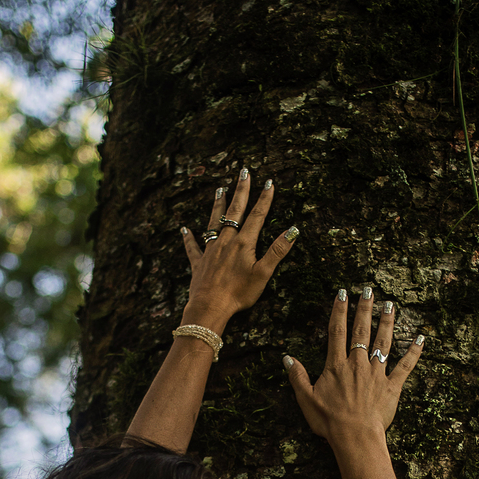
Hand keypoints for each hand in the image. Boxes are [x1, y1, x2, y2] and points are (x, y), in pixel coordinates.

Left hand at [180, 168, 297, 329]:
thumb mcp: (263, 273)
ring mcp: (210, 250)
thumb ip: (278, 251)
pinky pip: (193, 247)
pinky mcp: (199, 263)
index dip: (264, 199)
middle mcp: (226, 241)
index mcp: (243, 243)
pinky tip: (185, 229)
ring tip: (220, 189)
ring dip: (218, 206)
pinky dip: (189, 238)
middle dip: (241, 191)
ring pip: (214, 222)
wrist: (210, 307)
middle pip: (234, 211)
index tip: (269, 182)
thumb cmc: (239, 293)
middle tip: (243, 172)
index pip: (257, 216)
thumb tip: (293, 230)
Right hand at [284, 286, 423, 442]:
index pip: (337, 331)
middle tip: (369, 289)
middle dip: (365, 308)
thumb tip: (287, 358)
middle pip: (362, 330)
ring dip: (387, 322)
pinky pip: (405, 366)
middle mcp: (358, 364)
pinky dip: (414, 352)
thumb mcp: (306, 399)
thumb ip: (298, 377)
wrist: (355, 437)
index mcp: (337, 365)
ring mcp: (377, 373)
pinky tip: (421, 338)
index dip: (339, 310)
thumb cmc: (329, 421)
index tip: (342, 293)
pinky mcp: (392, 386)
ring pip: (383, 342)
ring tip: (390, 304)